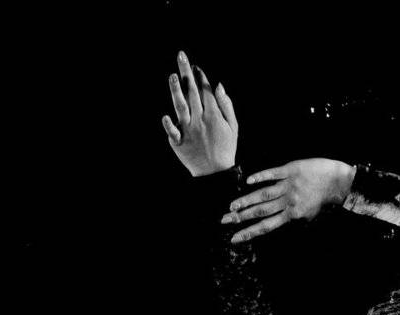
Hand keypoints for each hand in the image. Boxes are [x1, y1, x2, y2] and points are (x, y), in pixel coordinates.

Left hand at [162, 52, 236, 175]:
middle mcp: (200, 120)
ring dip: (176, 90)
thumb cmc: (225, 148)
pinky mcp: (179, 143)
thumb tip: (218, 85)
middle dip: (187, 73)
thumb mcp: (233, 127)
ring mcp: (188, 131)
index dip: (200, 77)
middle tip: (181, 55)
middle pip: (192, 92)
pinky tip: (165, 116)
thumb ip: (226, 105)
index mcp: (214, 116)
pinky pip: (172, 132)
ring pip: (180, 107)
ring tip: (172, 75)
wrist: (215, 174)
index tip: (195, 66)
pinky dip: (169, 125)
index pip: (206, 91)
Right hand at [223, 159, 354, 242]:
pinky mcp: (290, 170)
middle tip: (224, 221)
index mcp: (292, 216)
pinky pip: (273, 173)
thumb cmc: (324, 201)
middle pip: (260, 212)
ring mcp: (288, 185)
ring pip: (263, 194)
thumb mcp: (310, 217)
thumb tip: (277, 224)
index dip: (249, 233)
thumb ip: (293, 220)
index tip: (234, 239)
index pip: (266, 226)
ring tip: (231, 206)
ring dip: (245, 200)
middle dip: (240, 218)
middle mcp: (288, 202)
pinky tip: (248, 181)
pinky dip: (260, 177)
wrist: (337, 182)